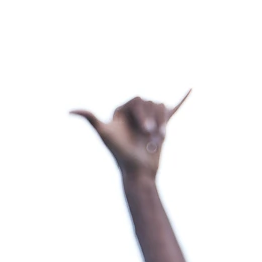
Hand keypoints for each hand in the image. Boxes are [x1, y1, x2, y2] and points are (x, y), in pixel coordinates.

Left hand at [72, 91, 190, 179]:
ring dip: (162, 123)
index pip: (138, 100)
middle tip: (150, 137)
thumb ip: (91, 119)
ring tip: (159, 140)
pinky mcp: (163, 125)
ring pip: (162, 107)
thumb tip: (69, 111)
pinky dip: (182, 98)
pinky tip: (191, 89)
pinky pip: (174, 108)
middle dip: (152, 119)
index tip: (144, 131)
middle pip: (151, 102)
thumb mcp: (105, 134)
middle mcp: (136, 113)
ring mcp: (150, 119)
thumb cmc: (120, 154)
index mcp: (122, 110)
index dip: (143, 114)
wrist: (139, 172)